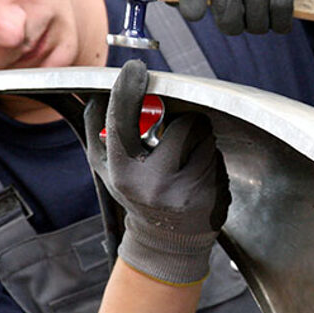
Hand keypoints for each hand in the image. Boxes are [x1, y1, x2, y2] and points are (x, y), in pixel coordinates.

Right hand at [84, 60, 229, 285]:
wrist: (165, 242)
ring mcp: (186, 191)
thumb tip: (96, 92)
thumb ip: (98, 131)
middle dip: (182, 123)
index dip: (128, 90)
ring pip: (205, 137)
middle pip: (183, 124)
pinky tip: (196, 178)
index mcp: (122, 173)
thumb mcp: (106, 168)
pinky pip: (217, 156)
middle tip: (174, 137)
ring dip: (198, 141)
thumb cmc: (134, 193)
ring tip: (184, 163)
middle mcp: (153, 184)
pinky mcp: (211, 195)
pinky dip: (209, 159)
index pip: (122, 121)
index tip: (135, 70)